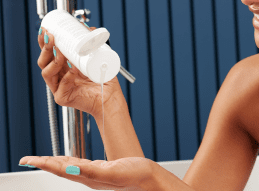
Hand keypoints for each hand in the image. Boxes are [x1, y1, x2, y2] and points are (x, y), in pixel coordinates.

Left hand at [19, 156, 154, 190]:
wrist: (149, 180)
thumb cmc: (135, 176)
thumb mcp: (113, 172)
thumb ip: (91, 171)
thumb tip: (69, 169)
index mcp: (89, 177)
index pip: (60, 169)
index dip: (42, 163)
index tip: (27, 160)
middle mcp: (89, 176)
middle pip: (61, 169)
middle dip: (44, 163)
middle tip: (29, 160)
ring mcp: (96, 174)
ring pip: (69, 166)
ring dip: (55, 162)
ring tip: (44, 159)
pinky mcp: (103, 169)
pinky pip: (80, 164)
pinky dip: (70, 161)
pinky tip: (70, 160)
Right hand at [38, 23, 122, 116]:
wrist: (111, 98)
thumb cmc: (104, 81)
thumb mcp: (97, 59)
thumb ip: (93, 44)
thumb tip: (90, 28)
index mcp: (63, 68)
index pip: (49, 54)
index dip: (44, 43)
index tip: (47, 31)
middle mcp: (59, 77)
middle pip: (44, 62)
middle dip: (46, 49)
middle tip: (52, 38)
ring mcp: (59, 88)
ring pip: (47, 73)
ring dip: (54, 61)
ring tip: (61, 53)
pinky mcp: (63, 98)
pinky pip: (61, 86)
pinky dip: (67, 77)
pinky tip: (73, 70)